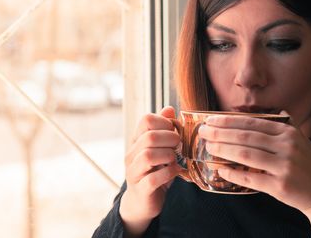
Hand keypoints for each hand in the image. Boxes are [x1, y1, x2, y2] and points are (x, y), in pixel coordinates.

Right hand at [119, 106, 181, 233]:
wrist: (141, 201)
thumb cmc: (154, 171)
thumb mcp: (159, 148)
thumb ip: (163, 128)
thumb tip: (169, 108)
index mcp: (137, 140)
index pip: (146, 119)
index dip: (164, 122)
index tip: (173, 131)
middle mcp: (132, 155)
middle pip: (149, 137)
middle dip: (170, 139)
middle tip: (178, 146)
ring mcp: (134, 172)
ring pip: (148, 156)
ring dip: (168, 155)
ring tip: (174, 159)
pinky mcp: (141, 189)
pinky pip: (153, 179)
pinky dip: (169, 173)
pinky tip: (175, 171)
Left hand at [198, 113, 310, 214]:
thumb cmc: (309, 165)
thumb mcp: (299, 141)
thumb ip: (280, 128)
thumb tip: (261, 117)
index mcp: (288, 132)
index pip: (251, 122)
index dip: (228, 121)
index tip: (211, 120)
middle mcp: (287, 145)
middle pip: (245, 136)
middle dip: (220, 133)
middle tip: (203, 132)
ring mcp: (284, 166)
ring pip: (246, 154)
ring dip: (224, 150)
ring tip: (208, 147)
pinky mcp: (281, 186)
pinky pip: (251, 177)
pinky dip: (234, 173)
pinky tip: (221, 170)